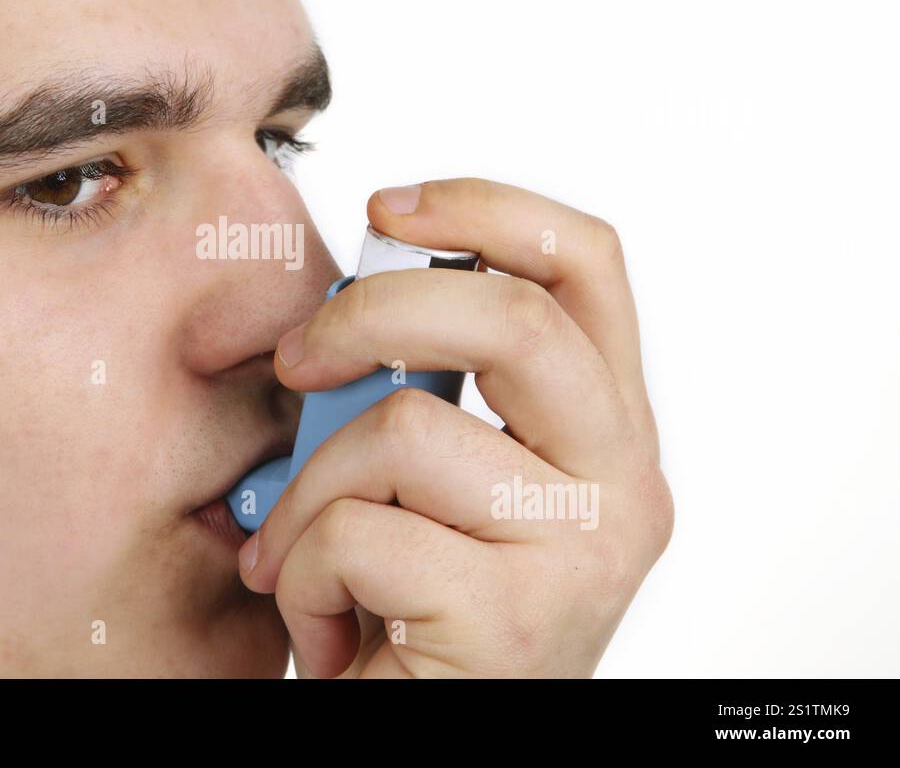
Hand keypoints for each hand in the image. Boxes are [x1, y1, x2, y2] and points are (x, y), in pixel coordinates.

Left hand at [238, 177, 672, 677]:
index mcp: (605, 430)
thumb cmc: (417, 607)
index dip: (485, 208)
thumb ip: (427, 393)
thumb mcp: (439, 482)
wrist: (423, 737)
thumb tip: (343, 319)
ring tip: (301, 554)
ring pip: (404, 432)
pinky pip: (358, 535)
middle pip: (512, 317)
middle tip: (297, 358)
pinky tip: (322, 621)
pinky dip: (302, 571)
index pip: (586, 266)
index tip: (386, 206)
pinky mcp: (515, 621)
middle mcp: (622, 484)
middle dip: (369, 313)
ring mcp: (580, 553)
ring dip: (311, 492)